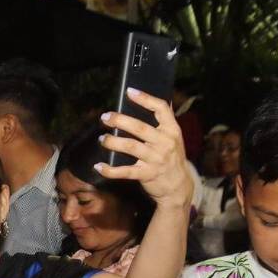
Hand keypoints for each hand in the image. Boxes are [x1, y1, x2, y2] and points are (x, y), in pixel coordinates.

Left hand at [97, 88, 192, 209]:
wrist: (179, 186)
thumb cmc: (171, 158)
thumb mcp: (173, 138)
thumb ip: (163, 123)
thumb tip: (150, 101)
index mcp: (172, 130)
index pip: (161, 109)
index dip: (145, 98)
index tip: (129, 91)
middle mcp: (165, 143)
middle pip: (140, 127)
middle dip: (120, 120)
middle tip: (105, 117)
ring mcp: (156, 159)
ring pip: (130, 147)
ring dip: (112, 142)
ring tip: (102, 138)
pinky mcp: (146, 174)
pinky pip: (125, 171)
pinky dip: (110, 170)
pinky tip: (99, 166)